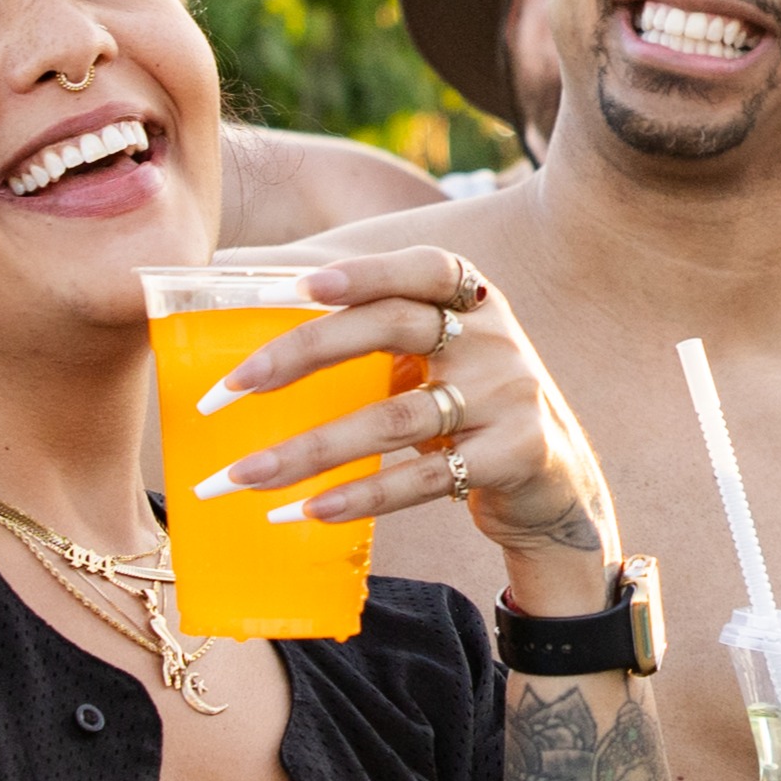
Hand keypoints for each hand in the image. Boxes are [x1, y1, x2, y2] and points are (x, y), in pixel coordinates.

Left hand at [187, 248, 617, 588]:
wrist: (553, 481)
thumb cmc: (465, 402)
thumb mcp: (431, 352)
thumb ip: (358, 315)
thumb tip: (232, 275)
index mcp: (471, 298)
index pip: (421, 268)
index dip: (363, 272)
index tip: (297, 285)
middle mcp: (494, 338)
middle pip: (393, 329)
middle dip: (302, 354)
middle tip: (226, 390)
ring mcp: (509, 397)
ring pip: (394, 418)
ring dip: (309, 449)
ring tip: (241, 476)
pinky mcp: (514, 456)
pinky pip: (423, 477)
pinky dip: (360, 495)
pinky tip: (304, 513)